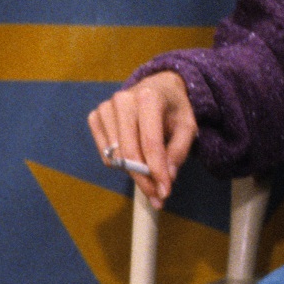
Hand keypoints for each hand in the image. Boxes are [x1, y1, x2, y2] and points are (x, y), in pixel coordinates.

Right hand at [86, 70, 195, 208]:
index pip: (150, 142)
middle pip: (129, 151)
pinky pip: (105, 153)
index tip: (165, 192)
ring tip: (151, 179)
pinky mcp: (95, 116)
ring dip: (134, 174)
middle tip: (158, 197)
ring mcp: (105, 108)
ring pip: (115, 156)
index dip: (156, 170)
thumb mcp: (187, 126)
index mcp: (149, 97)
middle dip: (144, 179)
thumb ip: (179, 151)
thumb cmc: (175, 108)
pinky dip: (120, 164)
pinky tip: (136, 159)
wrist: (158, 86)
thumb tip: (166, 177)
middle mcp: (123, 100)